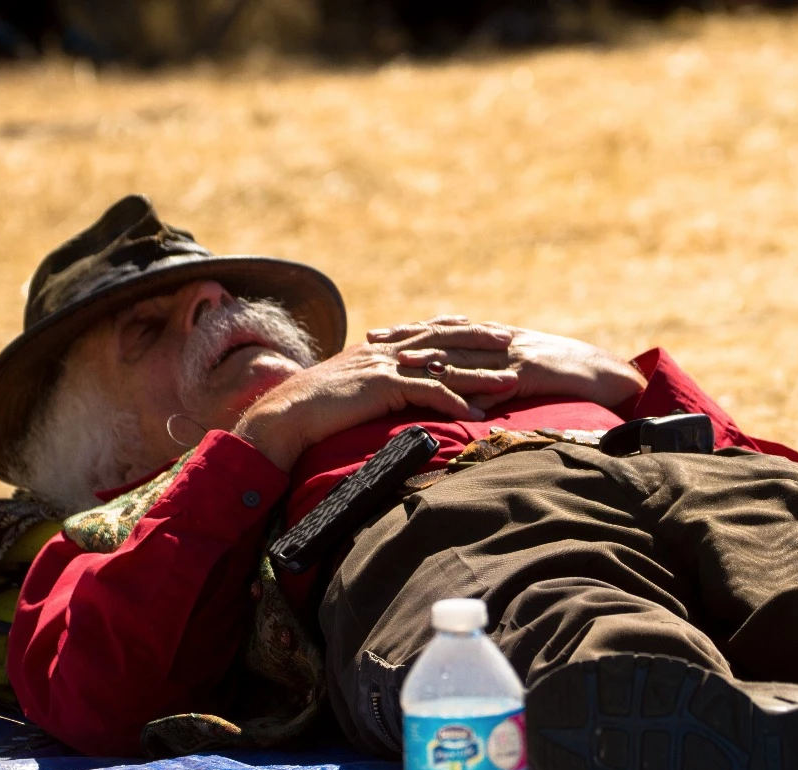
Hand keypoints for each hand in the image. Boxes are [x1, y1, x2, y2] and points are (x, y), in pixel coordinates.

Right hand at [230, 324, 518, 470]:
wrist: (287, 412)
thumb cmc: (313, 407)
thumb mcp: (347, 387)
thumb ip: (368, 381)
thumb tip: (380, 387)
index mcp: (378, 349)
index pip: (423, 332)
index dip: (453, 328)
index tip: (479, 325)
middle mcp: (386, 352)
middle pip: (442, 342)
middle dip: (478, 342)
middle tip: (509, 340)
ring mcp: (386, 367)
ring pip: (444, 367)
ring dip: (479, 377)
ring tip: (510, 384)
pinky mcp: (384, 387)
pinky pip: (428, 394)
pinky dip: (455, 404)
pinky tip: (476, 415)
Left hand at [368, 316, 645, 411]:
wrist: (608, 375)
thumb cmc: (567, 378)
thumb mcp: (523, 375)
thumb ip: (492, 379)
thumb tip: (463, 393)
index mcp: (495, 339)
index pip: (445, 330)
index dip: (410, 330)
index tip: (377, 333)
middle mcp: (500, 341)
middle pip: (446, 335)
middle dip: (407, 336)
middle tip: (371, 339)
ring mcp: (515, 355)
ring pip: (467, 353)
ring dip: (432, 357)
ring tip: (402, 361)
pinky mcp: (532, 373)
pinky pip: (498, 378)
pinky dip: (474, 383)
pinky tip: (450, 387)